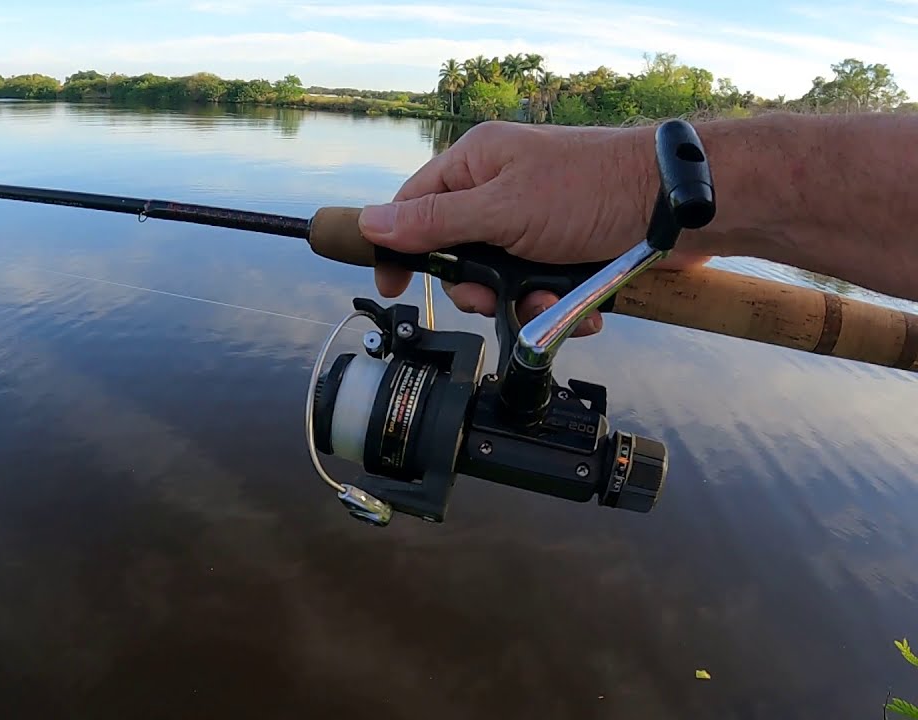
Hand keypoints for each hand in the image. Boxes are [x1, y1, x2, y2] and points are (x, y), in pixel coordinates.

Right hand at [357, 121, 711, 335]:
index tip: (394, 285)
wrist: (679, 207)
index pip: (414, 205)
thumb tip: (372, 222)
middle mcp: (502, 189)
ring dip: (522, 303)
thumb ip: (435, 221)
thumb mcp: (502, 209)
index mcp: (478, 164)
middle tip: (497, 297)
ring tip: (551, 303)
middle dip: (478, 288)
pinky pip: (539, 289)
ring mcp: (535, 221)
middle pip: (457, 254)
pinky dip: (555, 305)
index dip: (399, 247)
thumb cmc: (593, 191)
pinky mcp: (565, 250)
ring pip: (500, 280)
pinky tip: (576, 307)